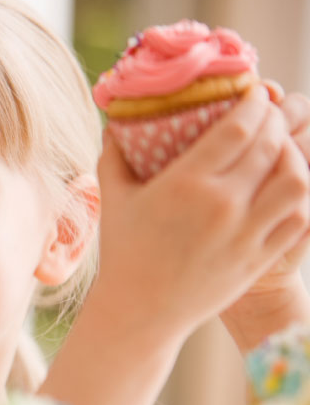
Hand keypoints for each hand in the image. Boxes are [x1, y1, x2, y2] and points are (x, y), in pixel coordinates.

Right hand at [91, 84, 309, 340]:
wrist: (140, 311)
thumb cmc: (124, 253)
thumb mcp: (113, 199)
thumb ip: (114, 156)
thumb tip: (115, 124)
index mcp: (185, 184)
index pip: (238, 128)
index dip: (253, 104)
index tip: (254, 93)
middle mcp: (221, 205)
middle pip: (270, 146)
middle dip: (277, 119)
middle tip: (272, 111)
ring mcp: (245, 234)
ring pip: (297, 181)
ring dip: (296, 157)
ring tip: (284, 149)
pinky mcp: (260, 257)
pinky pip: (300, 218)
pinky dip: (301, 197)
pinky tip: (289, 186)